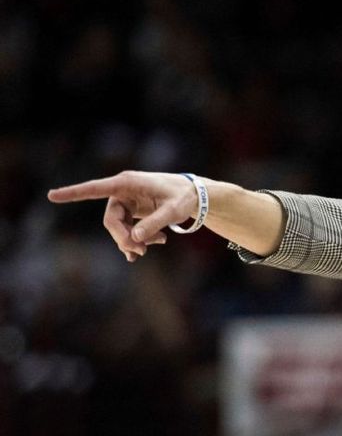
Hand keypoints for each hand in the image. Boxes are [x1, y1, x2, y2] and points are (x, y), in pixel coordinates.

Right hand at [47, 171, 198, 261]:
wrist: (195, 196)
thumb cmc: (184, 198)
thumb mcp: (173, 212)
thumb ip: (153, 225)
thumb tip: (133, 240)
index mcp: (127, 183)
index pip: (95, 189)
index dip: (73, 193)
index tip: (52, 196)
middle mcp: (122, 191)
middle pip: (110, 220)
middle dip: (123, 238)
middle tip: (142, 252)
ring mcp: (126, 202)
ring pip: (119, 228)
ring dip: (134, 240)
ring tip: (160, 242)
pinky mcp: (132, 211)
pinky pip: (126, 229)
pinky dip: (136, 240)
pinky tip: (143, 251)